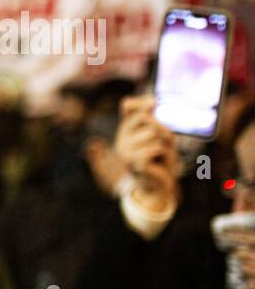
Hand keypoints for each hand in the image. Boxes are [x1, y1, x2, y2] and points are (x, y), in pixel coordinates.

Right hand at [115, 94, 179, 213]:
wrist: (159, 185)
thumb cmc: (162, 157)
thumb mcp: (161, 135)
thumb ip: (155, 119)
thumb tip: (151, 103)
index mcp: (126, 130)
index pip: (127, 105)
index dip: (142, 102)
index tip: (154, 104)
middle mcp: (121, 139)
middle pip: (145, 117)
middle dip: (162, 127)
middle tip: (167, 142)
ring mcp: (125, 151)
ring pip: (154, 133)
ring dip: (167, 144)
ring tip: (163, 156)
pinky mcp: (134, 162)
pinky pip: (156, 147)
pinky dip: (166, 154)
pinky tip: (161, 163)